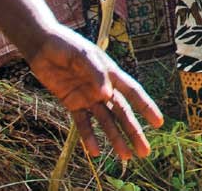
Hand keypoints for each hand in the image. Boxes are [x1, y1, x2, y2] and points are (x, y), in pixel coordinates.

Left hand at [25, 27, 162, 160]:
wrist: (43, 45)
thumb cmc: (67, 45)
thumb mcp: (83, 55)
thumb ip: (96, 73)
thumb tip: (107, 95)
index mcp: (112, 73)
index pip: (133, 92)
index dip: (146, 107)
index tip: (158, 122)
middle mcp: (103, 88)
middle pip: (122, 113)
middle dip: (134, 131)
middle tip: (144, 151)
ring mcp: (88, 97)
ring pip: (106, 122)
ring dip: (115, 138)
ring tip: (125, 157)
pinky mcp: (72, 103)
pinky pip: (83, 123)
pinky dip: (88, 137)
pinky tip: (94, 152)